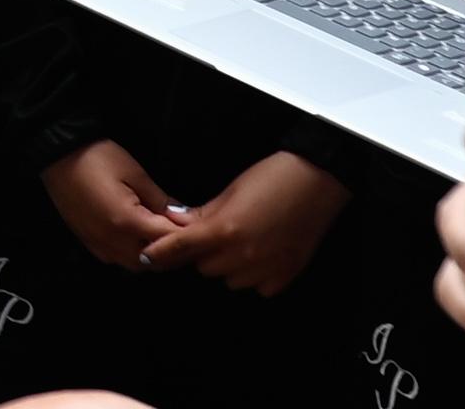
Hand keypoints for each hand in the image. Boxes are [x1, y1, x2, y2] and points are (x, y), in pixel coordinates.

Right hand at [40, 138, 187, 271]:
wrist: (57, 153)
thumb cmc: (98, 157)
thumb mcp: (135, 173)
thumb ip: (161, 200)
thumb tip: (183, 217)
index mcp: (127, 223)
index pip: (167, 241)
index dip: (186, 236)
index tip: (199, 228)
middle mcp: (112, 241)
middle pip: (153, 262)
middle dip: (171, 251)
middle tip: (182, 232)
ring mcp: (98, 244)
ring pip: (135, 265)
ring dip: (151, 255)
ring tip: (159, 234)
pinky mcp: (88, 242)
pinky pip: (115, 258)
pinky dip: (131, 253)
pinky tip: (135, 236)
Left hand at [141, 149, 349, 295]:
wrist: (318, 182)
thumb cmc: (272, 178)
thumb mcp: (231, 190)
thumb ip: (202, 213)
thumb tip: (176, 220)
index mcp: (225, 230)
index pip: (180, 248)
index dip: (160, 253)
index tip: (146, 257)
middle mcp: (243, 256)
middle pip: (204, 267)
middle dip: (203, 253)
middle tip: (216, 234)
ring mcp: (265, 269)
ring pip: (230, 279)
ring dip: (229, 265)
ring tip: (244, 240)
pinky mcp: (285, 276)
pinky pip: (258, 286)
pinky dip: (255, 275)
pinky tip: (263, 253)